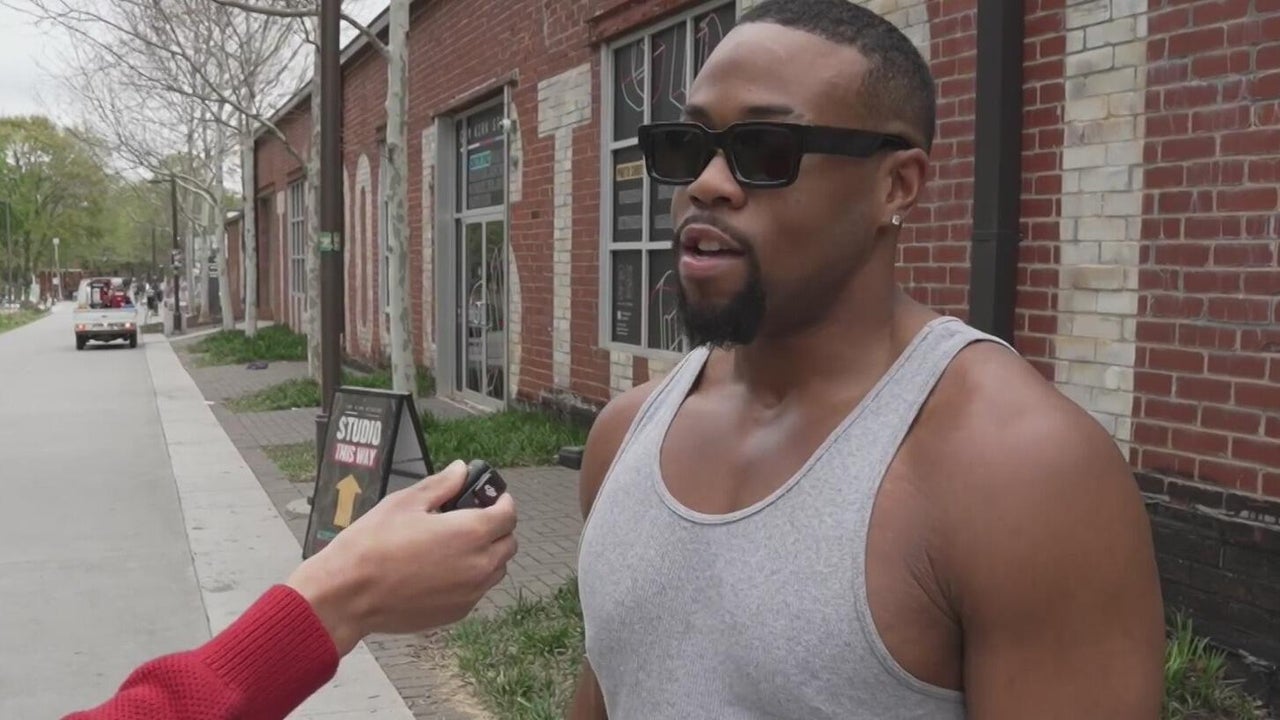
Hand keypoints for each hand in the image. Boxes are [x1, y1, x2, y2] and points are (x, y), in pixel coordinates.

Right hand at [286, 460, 517, 654]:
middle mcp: (479, 565)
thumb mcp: (405, 503)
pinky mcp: (456, 613)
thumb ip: (441, 485)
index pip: (508, 515)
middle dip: (497, 528)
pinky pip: (477, 591)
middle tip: (473, 519)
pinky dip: (470, 578)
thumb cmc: (372, 546)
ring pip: (496, 570)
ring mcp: (470, 593)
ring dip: (487, 555)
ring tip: (456, 545)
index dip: (502, 502)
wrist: (347, 595)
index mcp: (471, 532)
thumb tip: (461, 470)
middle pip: (508, 544)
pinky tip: (442, 570)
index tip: (492, 498)